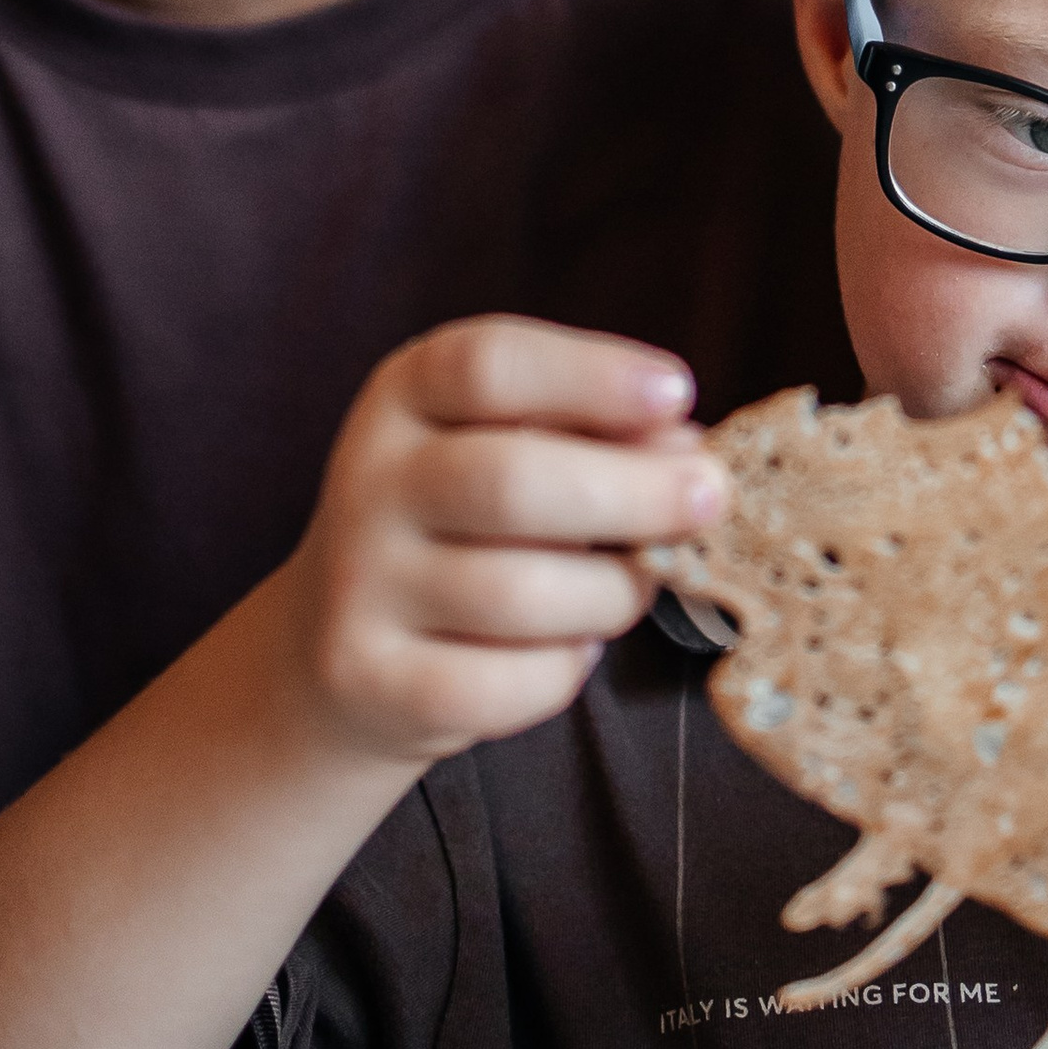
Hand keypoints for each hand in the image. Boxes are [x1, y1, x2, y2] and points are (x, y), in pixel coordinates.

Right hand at [286, 318, 726, 771]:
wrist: (338, 649)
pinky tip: (566, 650)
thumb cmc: (464, 531)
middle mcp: (368, 480)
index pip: (489, 365)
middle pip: (510, 481)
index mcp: (404, 396)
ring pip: (521, 594)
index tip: (678, 394)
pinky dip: (563, 672)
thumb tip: (686, 452)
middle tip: (710, 500)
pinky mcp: (368, 677)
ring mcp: (358, 583)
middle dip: (634, 494)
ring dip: (610, 596)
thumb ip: (592, 436)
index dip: (591, 376)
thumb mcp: (508, 451)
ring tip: (629, 589)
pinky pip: (504, 684)